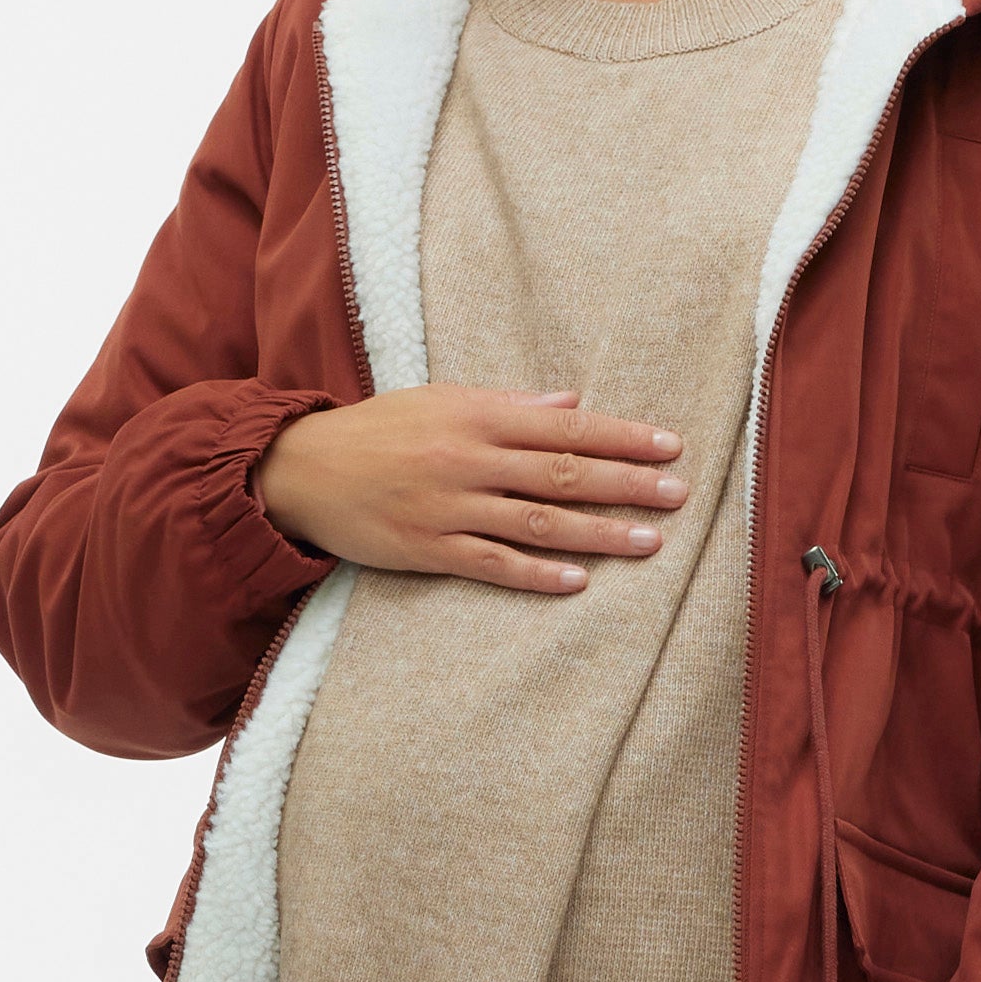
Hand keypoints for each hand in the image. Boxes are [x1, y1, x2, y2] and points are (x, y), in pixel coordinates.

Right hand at [258, 385, 687, 594]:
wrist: (301, 469)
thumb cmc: (378, 430)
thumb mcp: (441, 399)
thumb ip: (509, 405)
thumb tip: (571, 404)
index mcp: (477, 415)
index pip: (566, 426)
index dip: (622, 436)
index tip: (670, 447)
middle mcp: (468, 459)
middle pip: (563, 473)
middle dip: (627, 484)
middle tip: (678, 495)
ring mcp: (449, 507)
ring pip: (538, 522)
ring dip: (597, 533)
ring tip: (649, 542)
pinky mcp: (427, 548)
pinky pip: (492, 564)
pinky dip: (536, 575)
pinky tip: (578, 582)